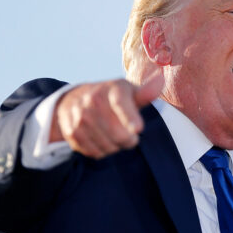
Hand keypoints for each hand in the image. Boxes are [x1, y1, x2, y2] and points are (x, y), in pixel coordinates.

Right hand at [50, 71, 164, 158]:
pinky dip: (102, 151)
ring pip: (107, 146)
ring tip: (114, 136)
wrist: (74, 99)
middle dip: (129, 140)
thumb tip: (160, 80)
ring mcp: (80, 116)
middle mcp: (93, 100)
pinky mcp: (71, 131)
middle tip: (130, 136)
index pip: (120, 103)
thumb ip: (145, 92)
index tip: (138, 129)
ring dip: (115, 147)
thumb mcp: (129, 92)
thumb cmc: (112, 97)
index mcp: (112, 89)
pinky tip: (102, 140)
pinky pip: (94, 152)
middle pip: (118, 133)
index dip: (130, 117)